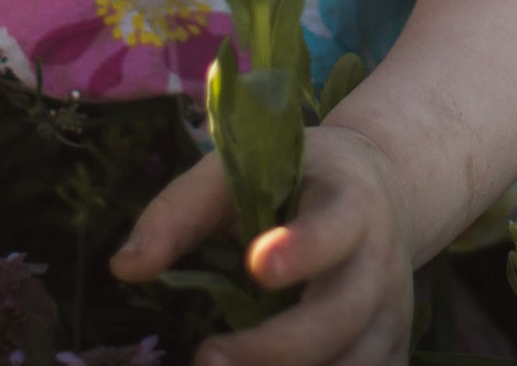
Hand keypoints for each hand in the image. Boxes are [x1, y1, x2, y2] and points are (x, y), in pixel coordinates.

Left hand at [111, 125, 415, 365]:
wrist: (381, 185)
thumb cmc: (292, 176)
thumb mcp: (239, 170)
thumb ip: (180, 212)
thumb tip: (124, 268)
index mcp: (348, 201)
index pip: (334, 226)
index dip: (303, 248)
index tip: (257, 265)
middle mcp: (378, 261)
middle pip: (341, 313)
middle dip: (276, 346)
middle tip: (207, 357)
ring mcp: (392, 312)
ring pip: (359, 363)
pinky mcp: (391, 348)